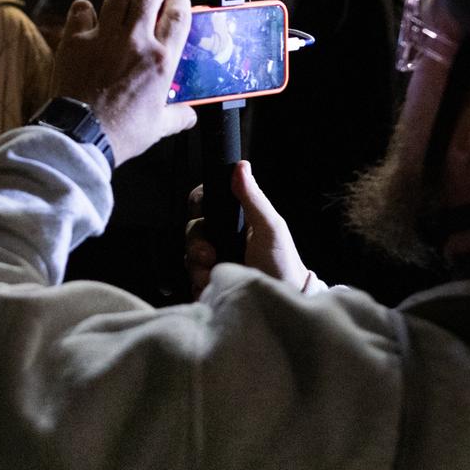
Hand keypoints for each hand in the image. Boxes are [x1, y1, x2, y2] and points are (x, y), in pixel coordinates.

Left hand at [51, 0, 195, 166]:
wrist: (81, 136)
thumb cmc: (118, 132)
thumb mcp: (158, 127)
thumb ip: (177, 116)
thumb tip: (188, 116)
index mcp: (161, 60)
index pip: (179, 12)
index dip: (179, 2)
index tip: (175, 7)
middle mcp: (135, 42)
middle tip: (148, 7)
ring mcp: (105, 38)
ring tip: (120, 12)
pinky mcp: (76, 40)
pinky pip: (82, 7)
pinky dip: (86, 10)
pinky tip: (89, 22)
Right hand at [185, 162, 311, 295]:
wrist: (278, 302)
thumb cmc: (282, 262)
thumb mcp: (270, 227)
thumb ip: (253, 198)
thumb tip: (241, 166)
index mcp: (235, 219)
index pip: (205, 201)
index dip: (199, 204)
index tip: (203, 214)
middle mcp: (221, 237)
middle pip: (192, 229)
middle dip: (196, 243)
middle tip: (210, 256)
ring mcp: (212, 260)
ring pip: (188, 255)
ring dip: (197, 267)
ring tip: (214, 276)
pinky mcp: (207, 283)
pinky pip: (190, 279)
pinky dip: (198, 283)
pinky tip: (212, 287)